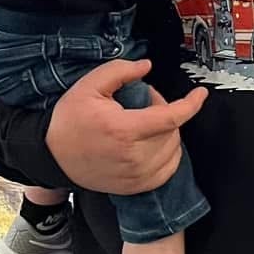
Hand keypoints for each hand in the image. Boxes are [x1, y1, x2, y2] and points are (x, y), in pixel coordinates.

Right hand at [46, 59, 206, 194]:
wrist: (53, 155)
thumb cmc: (70, 120)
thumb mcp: (89, 86)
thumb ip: (120, 71)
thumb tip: (147, 66)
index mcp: (124, 129)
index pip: (171, 117)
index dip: (191, 104)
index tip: (201, 94)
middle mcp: (133, 156)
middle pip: (172, 130)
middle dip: (164, 111)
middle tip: (144, 104)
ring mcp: (136, 175)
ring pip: (173, 149)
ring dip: (166, 132)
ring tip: (143, 123)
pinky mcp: (136, 186)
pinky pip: (168, 169)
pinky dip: (167, 153)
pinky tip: (151, 143)